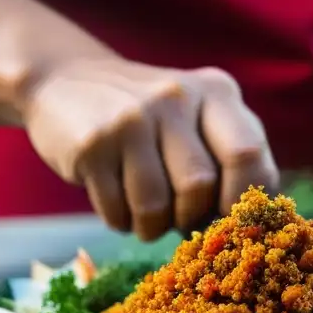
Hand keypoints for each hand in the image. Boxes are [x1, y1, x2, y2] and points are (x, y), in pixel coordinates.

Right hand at [23, 59, 278, 240]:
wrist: (64, 82)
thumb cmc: (148, 120)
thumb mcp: (196, 119)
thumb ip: (228, 158)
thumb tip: (241, 231)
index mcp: (216, 92)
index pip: (249, 155)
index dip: (240, 200)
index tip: (225, 216)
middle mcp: (176, 96)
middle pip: (199, 187)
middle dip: (188, 217)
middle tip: (175, 215)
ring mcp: (131, 117)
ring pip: (156, 206)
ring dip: (151, 226)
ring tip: (142, 212)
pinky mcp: (93, 143)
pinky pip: (118, 211)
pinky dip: (119, 220)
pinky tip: (114, 197)